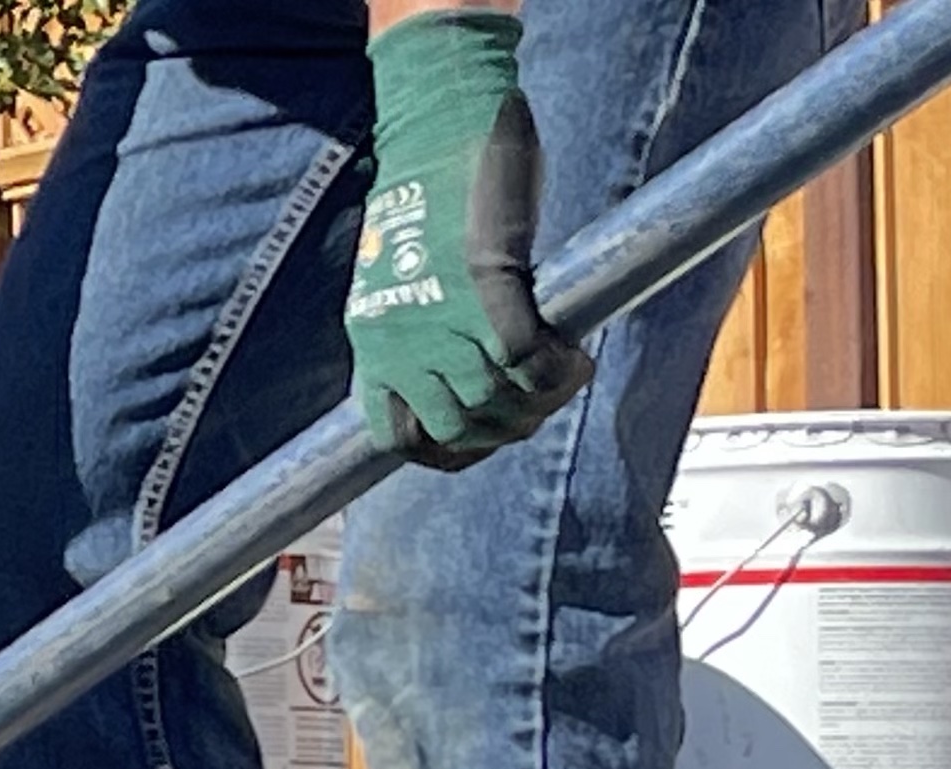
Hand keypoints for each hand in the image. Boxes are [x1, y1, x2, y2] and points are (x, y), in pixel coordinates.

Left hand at [346, 8, 590, 470]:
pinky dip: (559, 373)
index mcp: (373, 346)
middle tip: (539, 406)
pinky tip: (576, 361)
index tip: (486, 439)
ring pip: (496, 405)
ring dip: (540, 406)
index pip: (398, 438)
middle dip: (506, 432)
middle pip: (458, 431)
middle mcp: (399, 343)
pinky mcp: (485, 289)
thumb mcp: (401, 286)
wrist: (437, 133)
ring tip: (563, 381)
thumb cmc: (428, 202)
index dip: (448, 453)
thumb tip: (452, 373)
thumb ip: (418, 334)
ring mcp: (440, 320)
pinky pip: (527, 359)